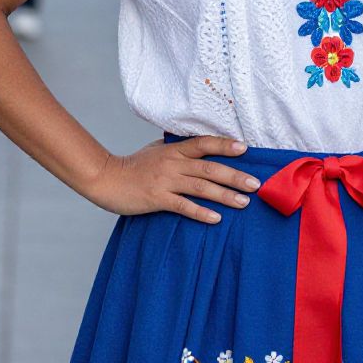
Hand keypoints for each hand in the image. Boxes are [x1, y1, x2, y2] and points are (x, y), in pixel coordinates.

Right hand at [84, 135, 260, 222]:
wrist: (106, 178)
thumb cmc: (134, 165)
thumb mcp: (157, 150)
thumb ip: (177, 148)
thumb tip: (198, 145)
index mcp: (174, 150)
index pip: (204, 143)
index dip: (225, 145)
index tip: (245, 149)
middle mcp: (173, 163)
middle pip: (209, 168)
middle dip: (235, 176)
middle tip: (255, 184)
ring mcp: (165, 181)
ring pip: (201, 188)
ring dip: (224, 195)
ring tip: (244, 203)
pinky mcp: (157, 199)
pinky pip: (183, 207)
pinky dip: (200, 212)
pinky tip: (216, 219)